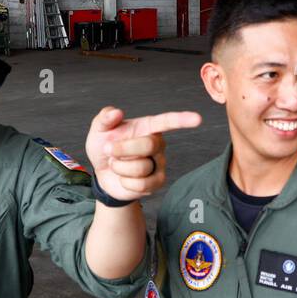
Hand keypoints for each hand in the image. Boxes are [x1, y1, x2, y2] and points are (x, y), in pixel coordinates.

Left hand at [85, 108, 201, 201]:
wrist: (102, 173)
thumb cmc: (104, 146)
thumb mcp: (99, 130)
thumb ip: (105, 118)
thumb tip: (117, 112)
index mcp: (147, 127)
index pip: (167, 122)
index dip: (182, 120)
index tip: (197, 119)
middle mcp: (157, 144)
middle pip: (149, 145)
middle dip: (123, 149)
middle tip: (108, 150)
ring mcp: (159, 164)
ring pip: (140, 168)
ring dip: (120, 167)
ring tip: (116, 165)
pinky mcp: (157, 182)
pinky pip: (141, 185)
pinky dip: (125, 182)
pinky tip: (123, 178)